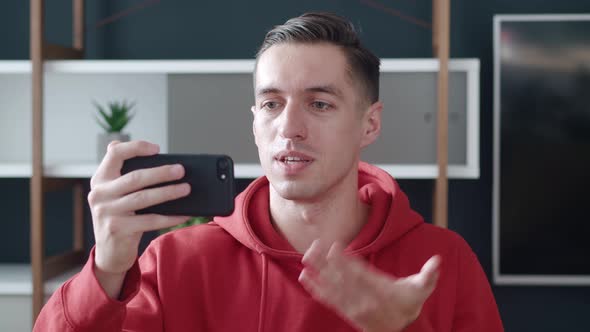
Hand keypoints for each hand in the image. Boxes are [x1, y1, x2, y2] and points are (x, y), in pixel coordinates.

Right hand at [88, 140, 190, 296]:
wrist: (108, 252)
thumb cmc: (120, 216)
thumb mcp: (116, 194)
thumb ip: (126, 174)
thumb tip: (158, 156)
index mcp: (100, 179)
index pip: (115, 153)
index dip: (136, 147)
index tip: (157, 149)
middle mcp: (99, 194)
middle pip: (135, 177)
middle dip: (161, 173)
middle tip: (181, 170)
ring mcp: (106, 212)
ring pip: (143, 198)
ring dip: (168, 192)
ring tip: (186, 189)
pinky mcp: (117, 229)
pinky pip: (150, 220)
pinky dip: (170, 217)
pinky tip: (184, 214)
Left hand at [298, 240, 439, 331]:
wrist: (398, 331)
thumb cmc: (408, 302)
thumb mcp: (421, 289)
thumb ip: (429, 275)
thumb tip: (437, 261)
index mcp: (380, 289)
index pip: (360, 274)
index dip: (346, 261)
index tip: (334, 247)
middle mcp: (364, 298)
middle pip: (342, 279)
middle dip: (326, 263)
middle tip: (313, 246)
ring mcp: (353, 305)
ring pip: (333, 287)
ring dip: (318, 272)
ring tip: (305, 258)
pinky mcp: (346, 310)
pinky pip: (329, 299)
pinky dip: (316, 288)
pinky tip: (305, 277)